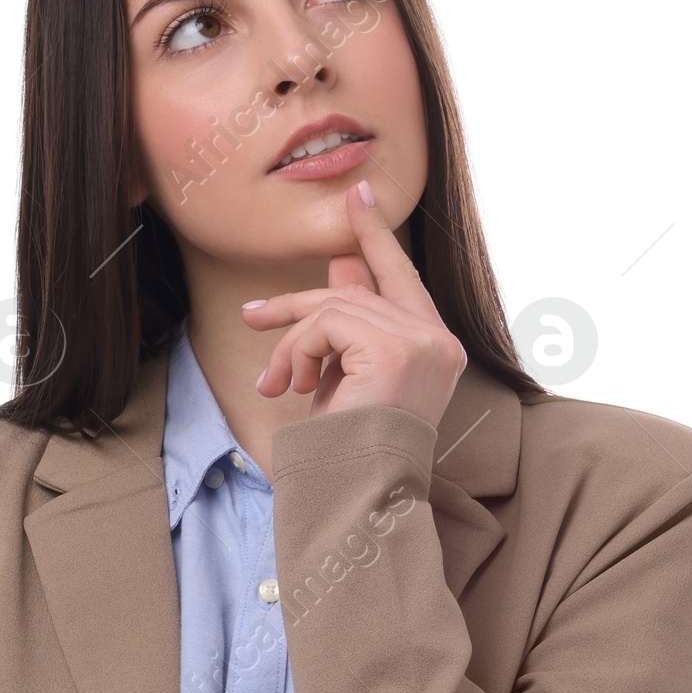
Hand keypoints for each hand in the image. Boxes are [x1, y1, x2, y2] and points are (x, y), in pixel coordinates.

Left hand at [241, 181, 466, 429]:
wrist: (355, 496)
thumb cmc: (350, 450)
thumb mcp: (346, 377)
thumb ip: (349, 322)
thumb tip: (339, 266)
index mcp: (437, 348)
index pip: (403, 277)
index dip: (376, 235)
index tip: (355, 195)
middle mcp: (440, 342)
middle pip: (355, 291)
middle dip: (297, 306)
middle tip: (251, 316)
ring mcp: (422, 343)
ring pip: (333, 308)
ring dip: (291, 342)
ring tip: (276, 383)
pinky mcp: (395, 350)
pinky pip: (327, 324)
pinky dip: (298, 351)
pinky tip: (295, 387)